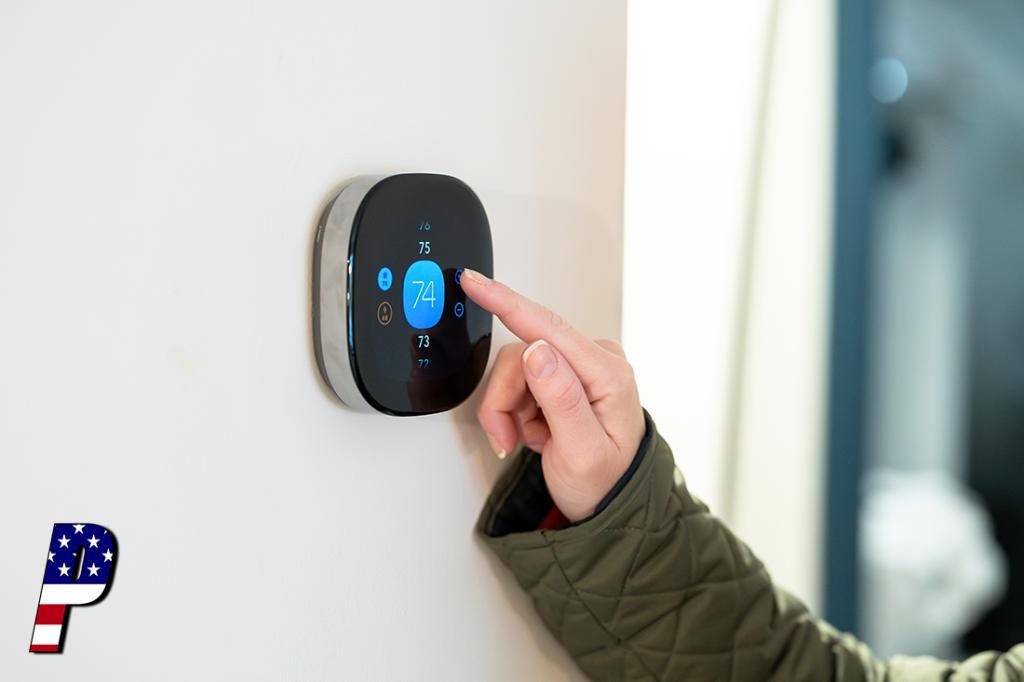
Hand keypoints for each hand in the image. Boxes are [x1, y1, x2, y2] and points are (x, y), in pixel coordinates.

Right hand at [461, 269, 644, 520]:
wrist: (610, 505)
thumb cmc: (605, 482)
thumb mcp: (583, 452)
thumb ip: (562, 398)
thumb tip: (537, 350)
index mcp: (607, 373)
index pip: (549, 328)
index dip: (506, 302)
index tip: (474, 283)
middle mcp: (594, 362)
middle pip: (521, 355)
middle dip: (505, 400)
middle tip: (508, 437)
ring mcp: (576, 369)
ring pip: (513, 370)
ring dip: (507, 410)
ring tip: (523, 439)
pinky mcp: (560, 377)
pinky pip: (517, 382)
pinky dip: (513, 413)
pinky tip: (531, 432)